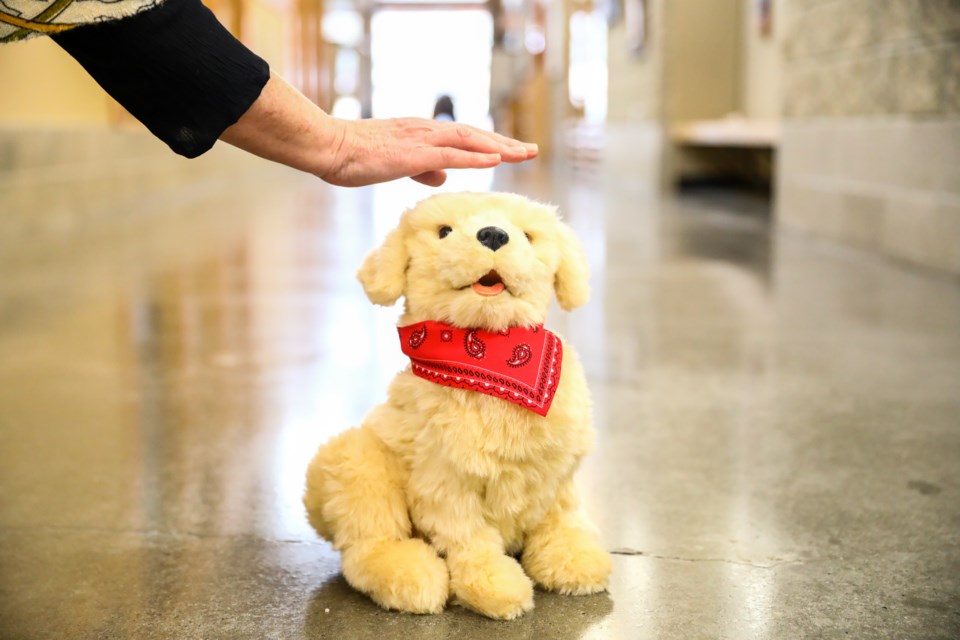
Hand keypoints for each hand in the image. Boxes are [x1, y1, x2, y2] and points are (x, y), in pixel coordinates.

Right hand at [220, 73, 537, 187]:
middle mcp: (425, 131)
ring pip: (468, 141)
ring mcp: (420, 140)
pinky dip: (476, 156)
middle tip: (532, 150)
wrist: (329, 147)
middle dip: (505, 143)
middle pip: (474, 136)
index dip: (490, 144)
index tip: (513, 152)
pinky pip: (450, 154)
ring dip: (499, 147)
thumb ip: (423, 169)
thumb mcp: (394, 164)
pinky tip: (496, 160)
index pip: (464, 138)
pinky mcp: (412, 153)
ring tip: (523, 153)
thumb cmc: (354, 157)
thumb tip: (446, 177)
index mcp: (421, 133)